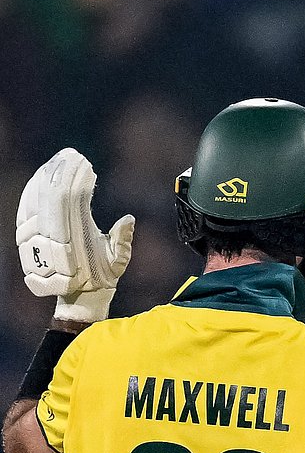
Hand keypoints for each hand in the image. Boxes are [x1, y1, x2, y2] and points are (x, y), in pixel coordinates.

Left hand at [16, 149, 134, 322]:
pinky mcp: (30, 239)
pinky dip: (33, 192)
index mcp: (79, 236)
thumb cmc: (103, 277)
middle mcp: (57, 235)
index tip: (85, 165)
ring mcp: (40, 237)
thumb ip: (123, 239)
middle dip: (63, 173)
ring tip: (57, 161)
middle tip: (71, 155)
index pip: (74, 201)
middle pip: (54, 196)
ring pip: (38, 200)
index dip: (79, 180)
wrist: (79, 297)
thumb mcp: (119, 260)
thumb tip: (128, 219)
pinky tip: (40, 178)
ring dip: (47, 178)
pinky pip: (27, 210)